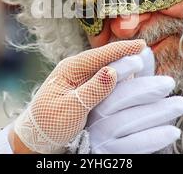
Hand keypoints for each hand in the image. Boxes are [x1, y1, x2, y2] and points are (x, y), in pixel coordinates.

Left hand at [13, 39, 145, 152]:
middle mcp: (76, 70)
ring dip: (123, 67)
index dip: (122, 49)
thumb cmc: (48, 123)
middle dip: (125, 55)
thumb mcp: (70, 108)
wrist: (36, 137)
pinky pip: (104, 81)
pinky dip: (117, 79)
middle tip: (146, 53)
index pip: (99, 54)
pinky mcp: (84, 91)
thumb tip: (113, 71)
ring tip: (143, 65)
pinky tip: (129, 81)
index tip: (141, 45)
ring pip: (106, 69)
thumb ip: (93, 90)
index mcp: (70, 68)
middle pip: (105, 59)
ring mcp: (80, 80)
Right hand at [86, 47, 182, 153]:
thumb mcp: (130, 95)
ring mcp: (97, 136)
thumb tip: (145, 50)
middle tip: (170, 82)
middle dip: (144, 88)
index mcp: (95, 94)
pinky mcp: (107, 154)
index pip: (104, 77)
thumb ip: (137, 76)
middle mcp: (91, 114)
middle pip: (115, 98)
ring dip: (156, 112)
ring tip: (182, 104)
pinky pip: (131, 146)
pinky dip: (153, 138)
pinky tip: (173, 131)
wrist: (111, 152)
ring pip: (124, 122)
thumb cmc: (123, 119)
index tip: (139, 59)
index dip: (120, 66)